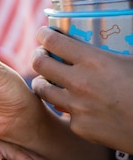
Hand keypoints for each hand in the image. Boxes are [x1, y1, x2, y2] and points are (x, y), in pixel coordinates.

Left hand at [32, 26, 132, 153]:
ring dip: (42, 81)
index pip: (53, 41)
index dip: (44, 34)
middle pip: (39, 63)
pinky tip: (75, 104)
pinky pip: (64, 112)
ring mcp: (77, 107)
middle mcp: (80, 83)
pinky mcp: (79, 127)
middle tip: (42, 55)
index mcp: (95, 61)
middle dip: (37, 56)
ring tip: (46, 79)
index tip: (44, 33)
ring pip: (42, 89)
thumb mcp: (132, 60)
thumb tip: (115, 32)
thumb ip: (117, 47)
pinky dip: (67, 107)